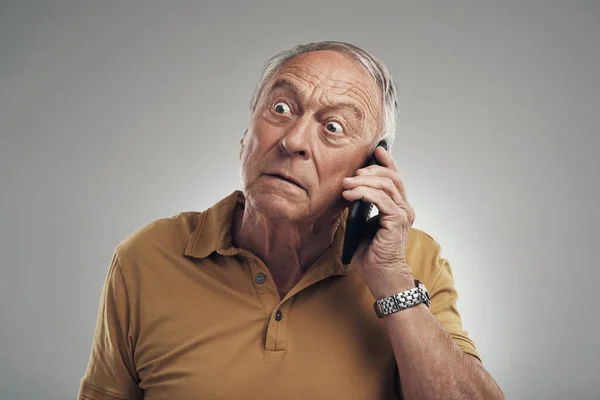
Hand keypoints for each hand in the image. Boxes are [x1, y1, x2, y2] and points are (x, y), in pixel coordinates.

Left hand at [342, 146, 415, 289]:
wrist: (381, 276)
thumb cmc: (371, 254)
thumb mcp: (362, 224)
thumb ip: (361, 207)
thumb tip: (347, 191)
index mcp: (398, 208)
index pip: (396, 179)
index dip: (387, 162)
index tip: (376, 151)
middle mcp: (404, 208)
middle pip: (392, 178)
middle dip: (372, 170)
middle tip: (353, 173)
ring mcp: (403, 214)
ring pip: (386, 186)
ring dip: (363, 182)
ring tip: (346, 184)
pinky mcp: (396, 221)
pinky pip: (382, 200)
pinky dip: (364, 193)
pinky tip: (350, 195)